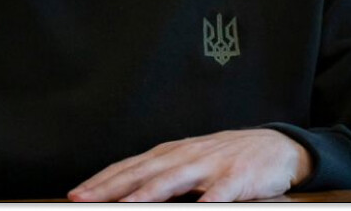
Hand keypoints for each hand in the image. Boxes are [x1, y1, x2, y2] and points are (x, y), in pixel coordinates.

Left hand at [67, 129, 312, 201]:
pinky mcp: (237, 178)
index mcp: (169, 155)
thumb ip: (158, 178)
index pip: (128, 167)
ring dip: (148, 193)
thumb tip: (123, 193)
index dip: (101, 181)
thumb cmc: (223, 159)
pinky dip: (206, 199)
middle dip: (111, 188)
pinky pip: (219, 192)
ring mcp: (210, 166)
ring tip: (127, 206)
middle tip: (85, 201)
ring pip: (173, 179)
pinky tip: (198, 208)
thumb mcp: (187, 163)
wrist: (274, 146)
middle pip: (142, 172)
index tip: (76, 195)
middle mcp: (184, 156)